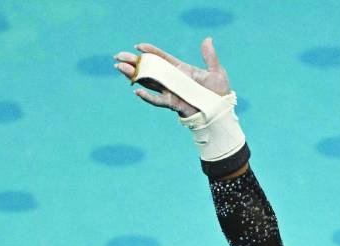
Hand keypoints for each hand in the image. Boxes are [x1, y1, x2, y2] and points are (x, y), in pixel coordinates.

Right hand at [114, 37, 229, 116]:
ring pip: (149, 82)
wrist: (221, 112)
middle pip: (150, 69)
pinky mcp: (172, 104)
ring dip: (134, 76)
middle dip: (134, 62)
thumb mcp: (216, 72)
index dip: (150, 52)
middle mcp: (173, 79)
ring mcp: (171, 91)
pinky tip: (136, 90)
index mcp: (181, 69)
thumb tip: (208, 39)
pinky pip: (157, 100)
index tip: (138, 46)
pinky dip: (147, 96)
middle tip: (118, 56)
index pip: (162, 58)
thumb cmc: (219, 93)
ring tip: (120, 68)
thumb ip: (209, 57)